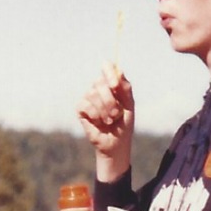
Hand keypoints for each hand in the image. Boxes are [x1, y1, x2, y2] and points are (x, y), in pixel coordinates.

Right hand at [76, 62, 134, 179]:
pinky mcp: (81, 108)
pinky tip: (100, 122)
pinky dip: (95, 114)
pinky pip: (85, 105)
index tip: (115, 85)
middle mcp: (99, 88)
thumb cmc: (124, 124)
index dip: (109, 72)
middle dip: (110, 99)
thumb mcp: (129, 106)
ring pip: (92, 93)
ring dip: (104, 109)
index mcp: (112, 84)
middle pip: (99, 82)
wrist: (116, 143)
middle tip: (116, 113)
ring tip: (110, 120)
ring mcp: (89, 97)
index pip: (107, 67)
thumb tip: (119, 71)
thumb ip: (125, 89)